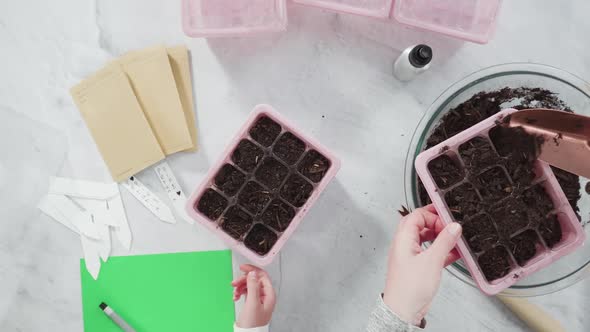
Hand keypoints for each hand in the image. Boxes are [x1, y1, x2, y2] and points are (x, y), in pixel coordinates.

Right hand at [232, 264, 275, 327]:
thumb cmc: (253, 323)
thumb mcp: (252, 302)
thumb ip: (253, 286)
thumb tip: (253, 273)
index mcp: (269, 294)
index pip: (262, 276)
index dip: (253, 270)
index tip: (243, 267)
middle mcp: (265, 295)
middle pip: (254, 280)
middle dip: (243, 280)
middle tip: (234, 283)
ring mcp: (259, 299)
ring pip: (249, 286)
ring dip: (240, 287)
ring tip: (234, 292)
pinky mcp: (252, 302)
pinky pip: (246, 292)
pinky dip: (240, 292)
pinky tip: (235, 297)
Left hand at [383, 205, 461, 325]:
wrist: (403, 310)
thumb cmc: (409, 288)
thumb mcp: (432, 261)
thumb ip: (444, 242)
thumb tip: (453, 227)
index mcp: (403, 239)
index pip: (416, 216)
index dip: (432, 214)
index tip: (447, 218)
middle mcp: (404, 245)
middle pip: (420, 225)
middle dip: (436, 223)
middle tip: (451, 226)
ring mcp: (410, 255)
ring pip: (426, 239)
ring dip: (440, 237)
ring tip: (455, 239)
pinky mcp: (417, 266)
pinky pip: (430, 252)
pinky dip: (441, 251)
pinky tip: (454, 253)